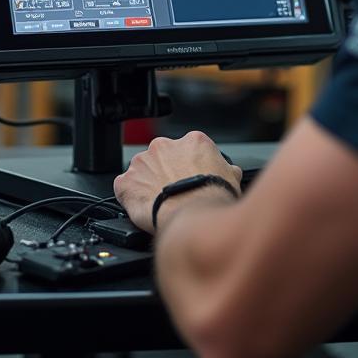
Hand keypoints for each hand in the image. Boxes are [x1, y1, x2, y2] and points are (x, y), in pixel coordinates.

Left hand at [114, 131, 242, 233]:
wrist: (193, 216)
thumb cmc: (212, 199)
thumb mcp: (233, 179)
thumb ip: (226, 168)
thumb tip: (230, 171)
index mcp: (192, 141)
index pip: (188, 149)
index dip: (189, 166)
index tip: (190, 178)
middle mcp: (164, 145)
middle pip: (163, 157)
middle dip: (166, 172)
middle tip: (174, 191)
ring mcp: (142, 162)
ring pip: (143, 171)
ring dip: (148, 183)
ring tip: (160, 202)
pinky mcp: (127, 182)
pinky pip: (125, 187)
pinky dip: (131, 196)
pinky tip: (143, 207)